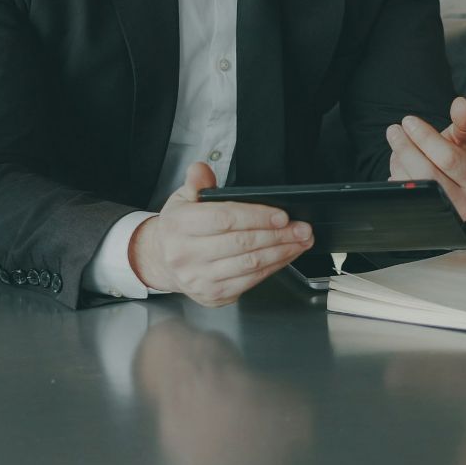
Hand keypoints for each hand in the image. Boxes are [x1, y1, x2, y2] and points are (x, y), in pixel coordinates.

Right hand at [131, 163, 313, 305]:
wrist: (163, 261)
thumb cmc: (179, 228)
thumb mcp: (183, 199)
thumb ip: (197, 182)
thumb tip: (202, 169)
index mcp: (179, 226)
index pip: (224, 219)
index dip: (257, 217)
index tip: (282, 215)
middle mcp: (186, 255)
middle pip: (242, 244)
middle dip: (278, 235)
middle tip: (302, 228)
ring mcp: (199, 278)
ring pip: (249, 265)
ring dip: (281, 253)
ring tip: (300, 241)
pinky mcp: (213, 295)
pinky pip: (250, 282)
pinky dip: (273, 268)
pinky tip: (285, 256)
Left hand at [385, 96, 465, 218]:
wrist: (456, 189)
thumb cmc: (461, 158)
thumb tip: (460, 103)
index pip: (448, 158)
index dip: (425, 138)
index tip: (408, 121)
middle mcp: (463, 203)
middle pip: (427, 174)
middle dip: (406, 148)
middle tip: (394, 130)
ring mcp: (442, 216)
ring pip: (412, 187)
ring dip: (399, 162)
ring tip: (397, 144)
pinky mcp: (424, 221)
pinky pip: (403, 199)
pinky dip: (396, 178)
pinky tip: (400, 166)